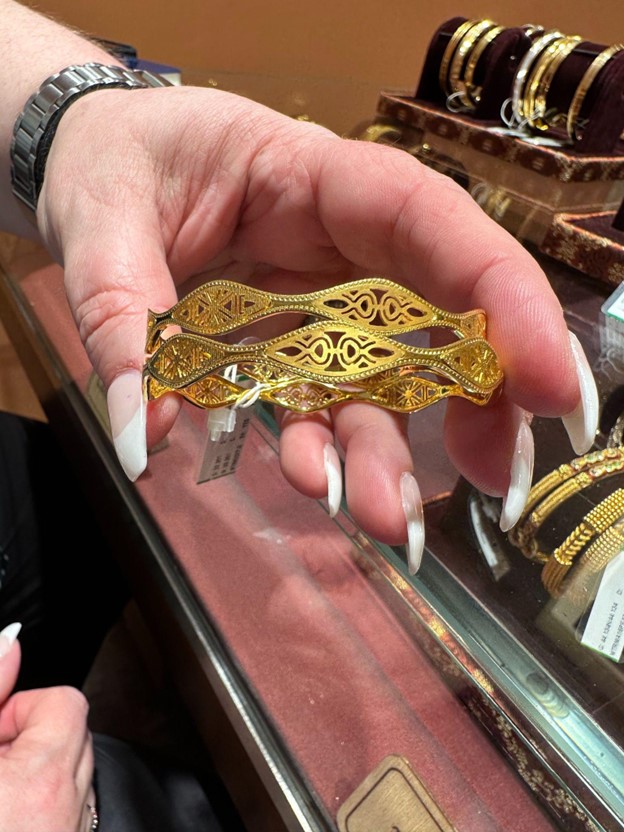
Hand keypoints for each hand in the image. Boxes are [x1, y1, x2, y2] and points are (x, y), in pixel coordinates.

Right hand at [0, 624, 94, 831]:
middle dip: (23, 738)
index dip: (20, 707)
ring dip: (31, 771)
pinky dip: (37, 803)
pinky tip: (4, 815)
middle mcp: (66, 808)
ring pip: (69, 773)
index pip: (64, 702)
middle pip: (69, 735)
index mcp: (38, 779)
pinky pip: (66, 807)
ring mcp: (70, 830)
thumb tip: (9, 646)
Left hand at [37, 85, 596, 564]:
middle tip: (496, 473)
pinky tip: (320, 481)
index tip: (547, 379)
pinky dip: (330, 447)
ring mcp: (319, 300)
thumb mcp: (104, 222)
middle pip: (437, 309)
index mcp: (312, 175)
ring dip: (394, 449)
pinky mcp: (295, 344)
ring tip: (388, 519)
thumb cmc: (112, 165)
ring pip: (386, 374)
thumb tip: (144, 437)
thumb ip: (125, 322)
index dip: (499, 293)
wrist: (91, 166)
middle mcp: (336, 242)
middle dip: (479, 393)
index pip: (428, 219)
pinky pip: (326, 400)